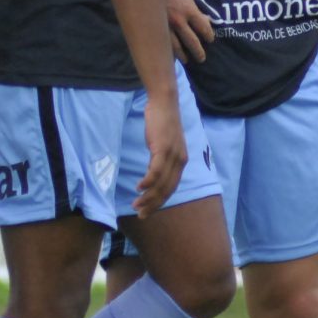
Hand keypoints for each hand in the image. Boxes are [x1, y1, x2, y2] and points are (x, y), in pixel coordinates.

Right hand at [135, 91, 186, 215]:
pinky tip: (139, 188)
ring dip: (148, 197)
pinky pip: (155, 170)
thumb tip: (153, 171)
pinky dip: (147, 182)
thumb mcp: (164, 143)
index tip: (148, 210)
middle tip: (141, 215)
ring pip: (161, 183)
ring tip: (136, 205)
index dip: (159, 201)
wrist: (164, 102)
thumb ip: (161, 158)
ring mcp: (172, 155)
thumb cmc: (161, 122)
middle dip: (153, 205)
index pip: (171, 188)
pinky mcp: (163, 148)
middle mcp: (179, 161)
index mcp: (181, 162)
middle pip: (167, 190)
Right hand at [164, 0, 212, 64]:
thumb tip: (203, 17)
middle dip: (198, 51)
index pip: (203, 28)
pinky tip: (169, 57)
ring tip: (186, 60)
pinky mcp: (154, 28)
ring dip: (182, 55)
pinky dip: (167, 51)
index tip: (210, 39)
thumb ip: (194, 5)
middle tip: (201, 58)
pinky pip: (162, 43)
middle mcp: (179, 21)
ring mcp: (165, 26)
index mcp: (189, 10)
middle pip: (192, 41)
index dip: (208, 35)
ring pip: (175, 47)